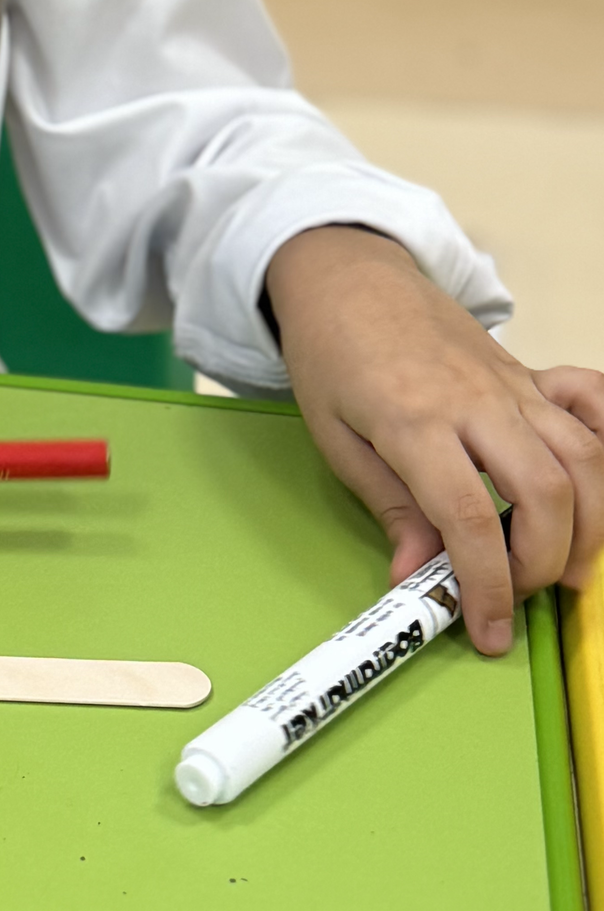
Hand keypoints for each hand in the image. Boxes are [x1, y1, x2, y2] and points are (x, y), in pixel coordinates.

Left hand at [265, 226, 603, 654]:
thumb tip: (415, 577)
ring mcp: (514, 385)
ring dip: (588, 524)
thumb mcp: (336, 438)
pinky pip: (594, 408)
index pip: (470, 518)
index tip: (487, 631)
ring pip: (586, 459)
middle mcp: (478, 402)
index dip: (487, 585)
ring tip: (563, 567)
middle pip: (547, 493)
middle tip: (516, 596)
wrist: (349, 279)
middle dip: (544, 563)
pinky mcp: (532, 374)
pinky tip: (596, 490)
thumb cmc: (333, 355)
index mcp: (415, 421)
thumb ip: (388, 507)